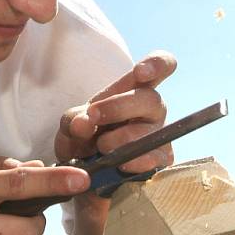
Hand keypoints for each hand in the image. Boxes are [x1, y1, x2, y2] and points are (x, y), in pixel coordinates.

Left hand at [55, 50, 176, 172]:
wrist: (83, 171)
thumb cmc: (84, 137)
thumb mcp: (72, 124)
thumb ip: (74, 120)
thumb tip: (82, 124)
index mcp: (134, 89)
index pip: (160, 66)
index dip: (157, 64)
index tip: (140, 72)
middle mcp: (152, 109)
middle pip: (150, 99)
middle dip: (118, 107)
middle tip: (93, 117)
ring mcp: (160, 135)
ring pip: (151, 132)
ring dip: (121, 140)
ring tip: (100, 148)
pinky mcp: (161, 161)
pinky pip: (154, 160)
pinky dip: (134, 163)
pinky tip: (120, 165)